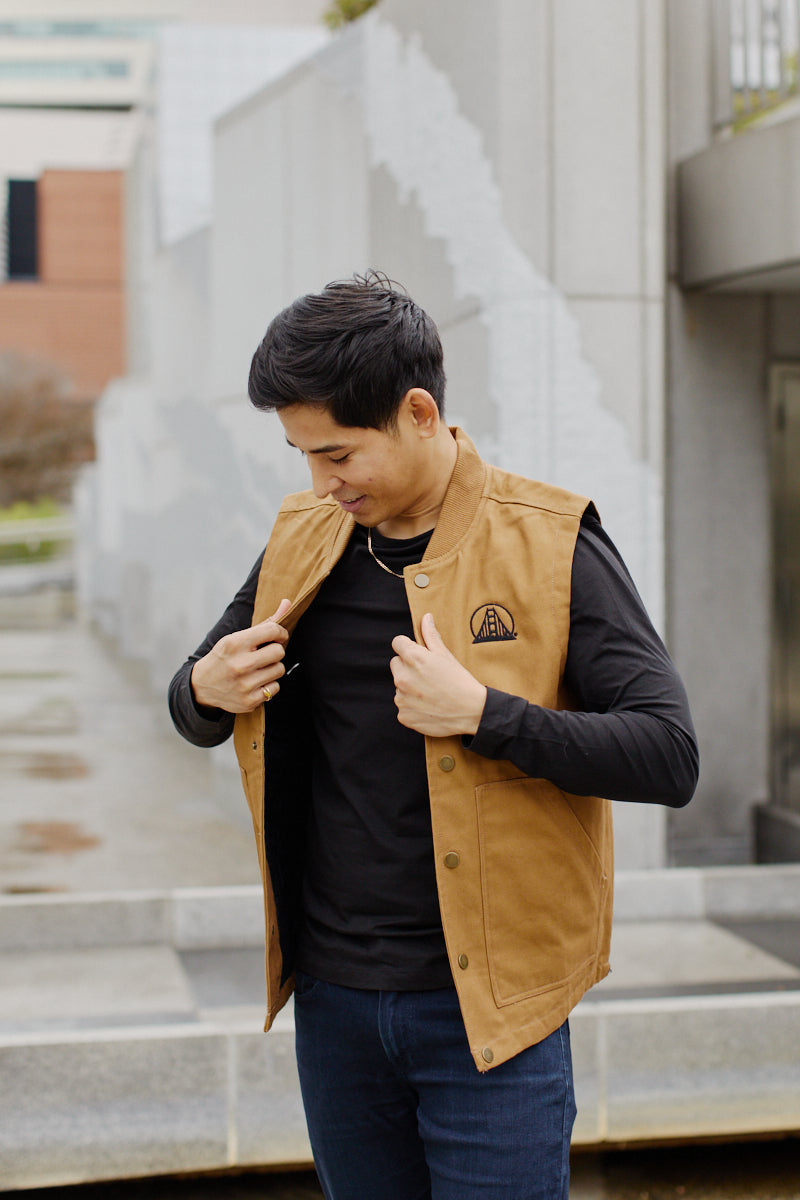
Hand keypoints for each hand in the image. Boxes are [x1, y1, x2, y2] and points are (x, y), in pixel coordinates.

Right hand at [191, 599, 291, 712]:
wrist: (202, 686)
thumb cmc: (224, 657)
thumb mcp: (237, 637)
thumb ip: (265, 623)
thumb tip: (288, 603)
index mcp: (235, 643)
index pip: (273, 630)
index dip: (280, 632)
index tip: (276, 636)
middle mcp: (240, 664)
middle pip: (279, 651)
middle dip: (275, 651)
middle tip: (264, 654)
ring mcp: (245, 685)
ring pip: (279, 669)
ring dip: (272, 668)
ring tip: (258, 669)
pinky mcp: (249, 701)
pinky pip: (275, 688)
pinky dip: (269, 685)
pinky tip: (256, 682)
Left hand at [390, 613, 486, 736]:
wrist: (471, 711)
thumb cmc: (460, 681)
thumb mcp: (446, 655)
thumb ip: (431, 636)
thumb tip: (426, 617)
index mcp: (413, 658)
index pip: (397, 643)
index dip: (408, 647)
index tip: (418, 654)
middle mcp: (403, 677)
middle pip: (396, 664)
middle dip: (408, 666)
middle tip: (427, 675)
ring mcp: (401, 698)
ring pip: (399, 686)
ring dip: (409, 687)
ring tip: (430, 692)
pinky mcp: (403, 715)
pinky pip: (403, 706)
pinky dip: (412, 706)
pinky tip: (428, 706)